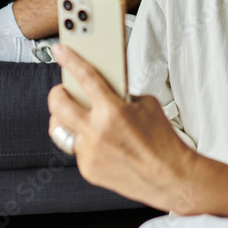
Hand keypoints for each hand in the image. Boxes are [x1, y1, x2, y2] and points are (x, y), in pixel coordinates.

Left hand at [47, 44, 195, 211]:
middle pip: (58, 104)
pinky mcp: (88, 169)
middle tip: (63, 89)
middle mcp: (97, 131)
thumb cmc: (162, 141)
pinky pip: (75, 148)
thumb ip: (123, 93)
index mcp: (113, 111)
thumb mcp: (146, 104)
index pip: (85, 77)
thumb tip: (108, 85)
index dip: (70, 60)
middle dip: (57, 92)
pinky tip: (93, 138)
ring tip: (71, 113)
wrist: (170, 175)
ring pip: (59, 128)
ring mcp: (90, 152)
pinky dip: (82, 140)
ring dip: (62, 118)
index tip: (60, 52)